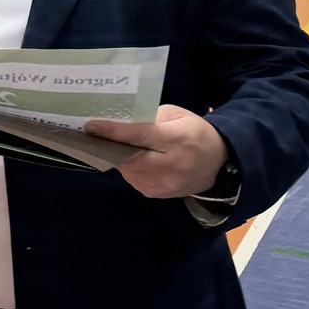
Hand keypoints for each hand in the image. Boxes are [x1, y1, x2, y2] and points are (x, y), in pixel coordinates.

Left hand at [84, 105, 227, 199]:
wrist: (218, 164)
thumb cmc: (195, 133)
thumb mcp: (177, 115)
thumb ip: (150, 118)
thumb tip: (120, 122)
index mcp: (177, 139)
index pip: (139, 136)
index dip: (113, 132)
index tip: (90, 127)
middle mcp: (169, 167)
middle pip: (128, 157)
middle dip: (112, 146)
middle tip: (99, 135)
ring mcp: (162, 185)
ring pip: (127, 169)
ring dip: (120, 157)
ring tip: (123, 146)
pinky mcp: (155, 194)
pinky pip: (133, 178)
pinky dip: (130, 167)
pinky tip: (136, 159)